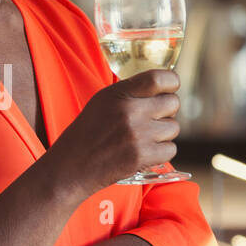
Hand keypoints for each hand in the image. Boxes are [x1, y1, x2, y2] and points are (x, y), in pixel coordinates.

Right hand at [48, 69, 180, 195]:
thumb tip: (163, 90)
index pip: (161, 78)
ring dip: (163, 134)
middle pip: (173, 103)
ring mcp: (137, 134)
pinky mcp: (141, 156)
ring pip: (174, 128)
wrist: (72, 167)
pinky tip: (143, 153)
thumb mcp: (103, 102)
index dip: (171, 83)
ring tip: (142, 139)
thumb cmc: (88, 133)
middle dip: (166, 112)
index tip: (168, 90)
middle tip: (151, 121)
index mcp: (119, 93)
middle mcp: (130, 111)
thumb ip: (131, 92)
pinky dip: (160, 153)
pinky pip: (170, 150)